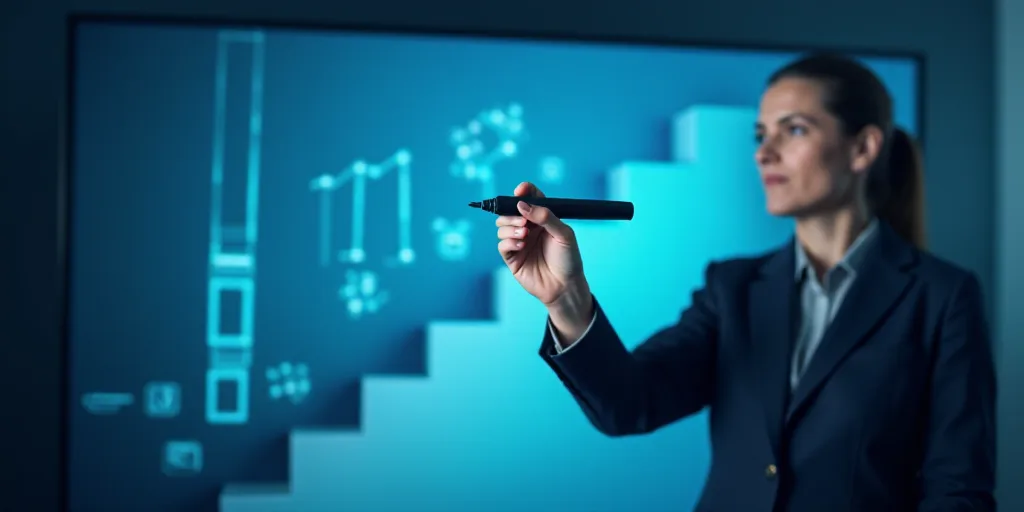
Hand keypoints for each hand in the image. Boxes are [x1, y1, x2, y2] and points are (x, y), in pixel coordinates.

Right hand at [496, 181, 588, 308]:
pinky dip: (509, 242)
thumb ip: (545, 217)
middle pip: (509, 211)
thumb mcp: (563, 234)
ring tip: (525, 235)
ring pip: (502, 226)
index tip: (520, 191)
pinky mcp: (512, 258)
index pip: (529, 199)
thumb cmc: (568, 259)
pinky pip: (501, 245)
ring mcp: (519, 242)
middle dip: (512, 213)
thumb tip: (522, 205)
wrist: (565, 286)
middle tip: (524, 222)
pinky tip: (521, 245)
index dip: (523, 192)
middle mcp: (528, 229)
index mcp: (542, 219)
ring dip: (510, 227)